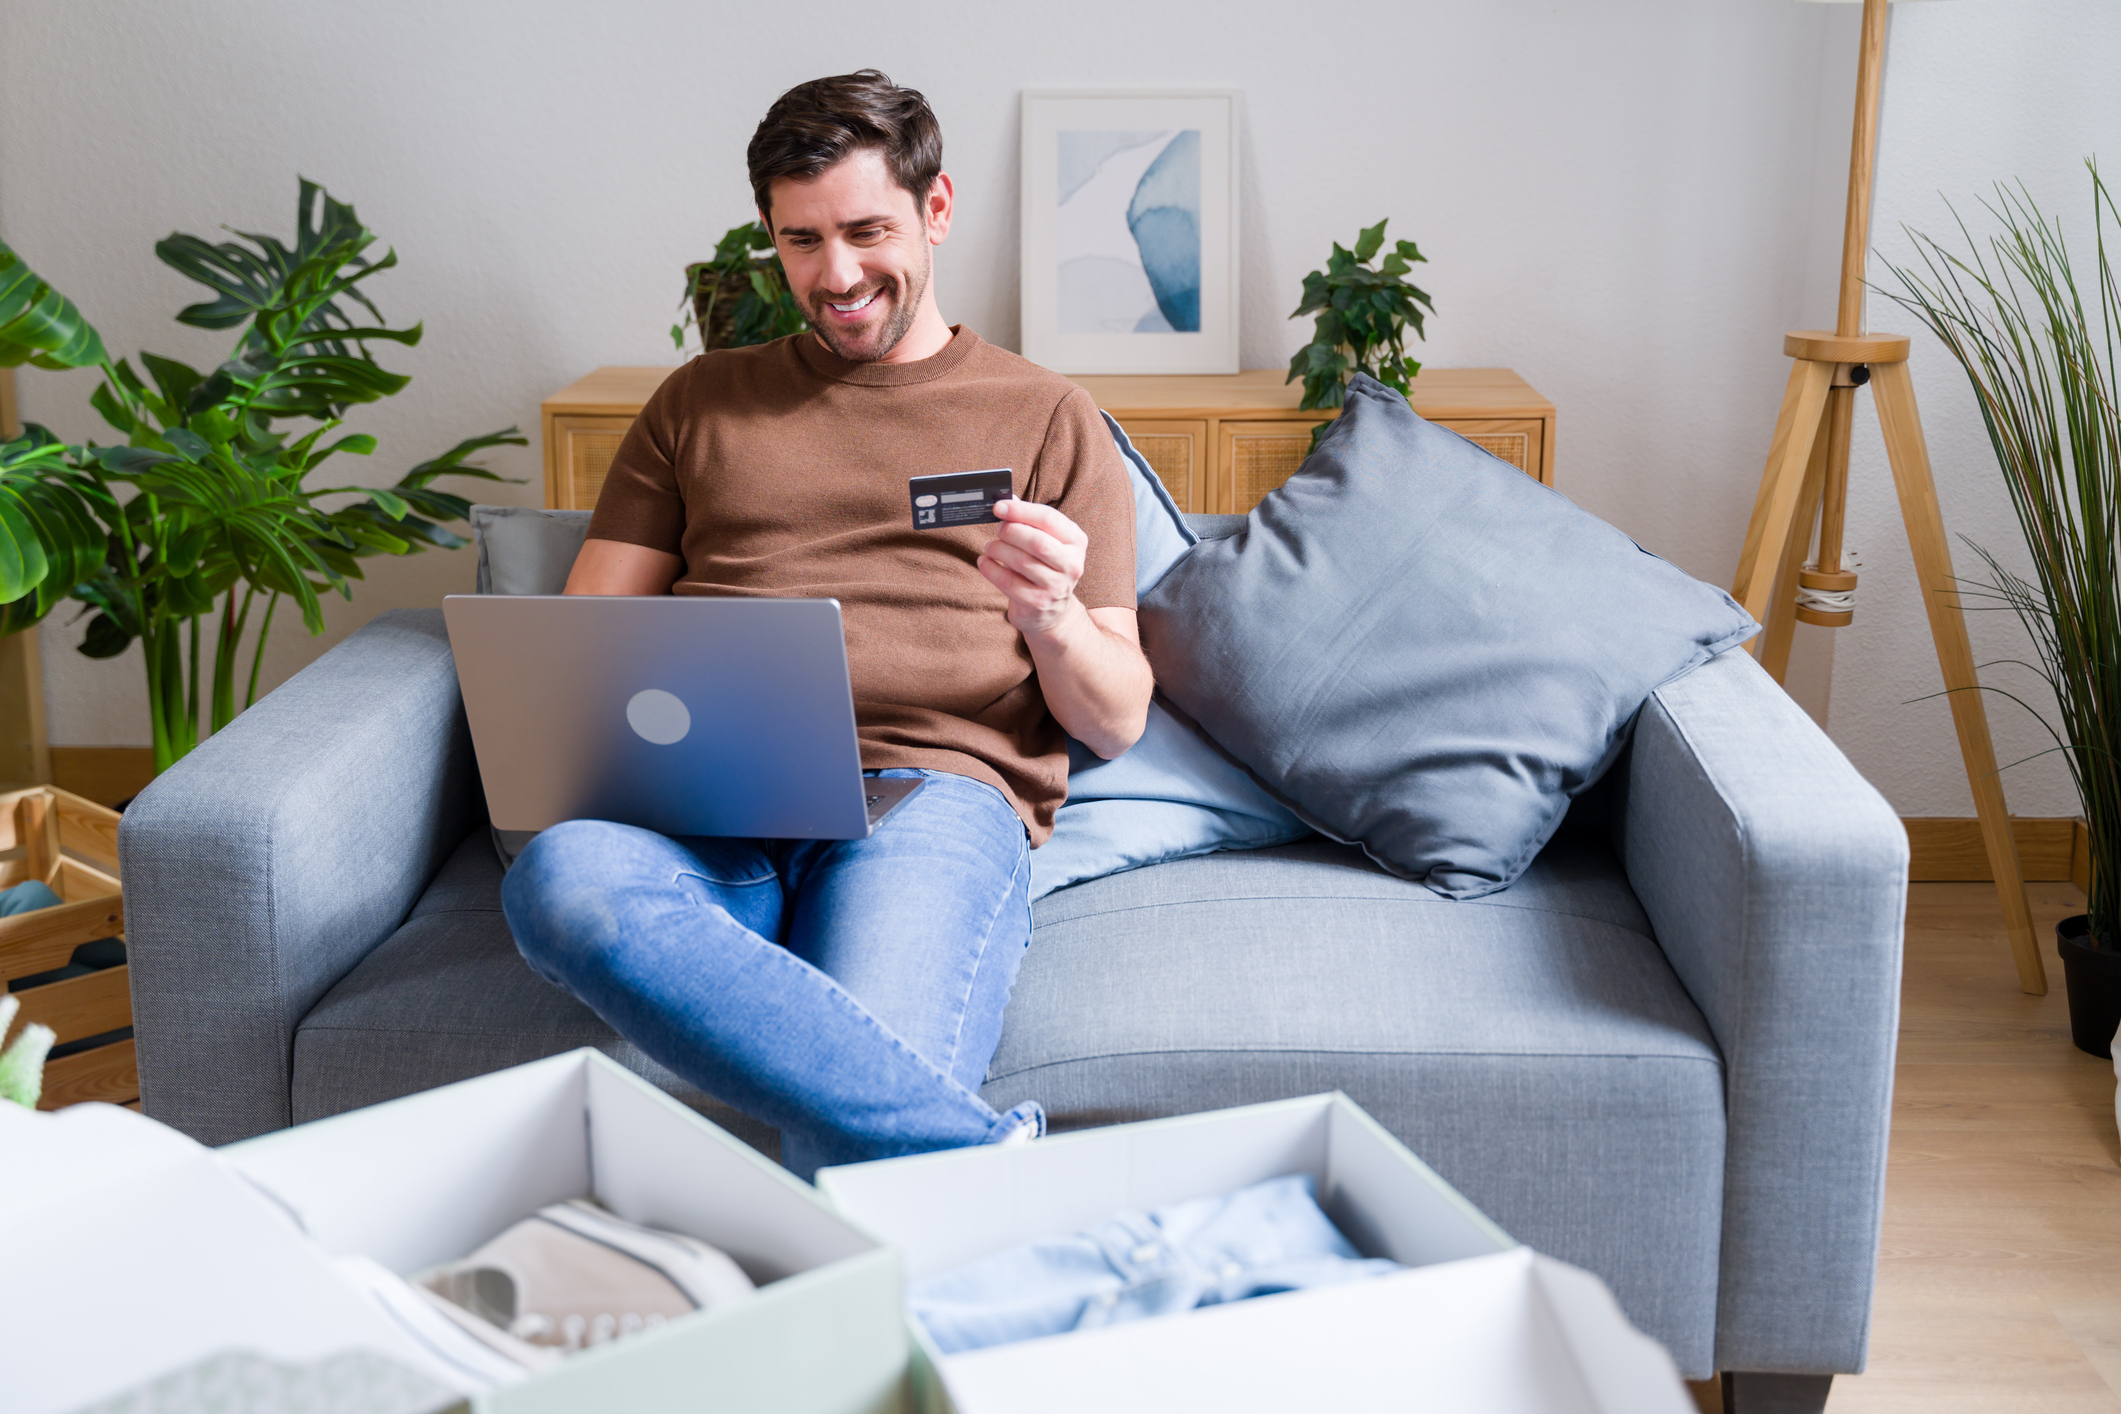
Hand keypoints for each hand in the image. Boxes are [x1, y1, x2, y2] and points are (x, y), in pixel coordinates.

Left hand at [977, 498, 1087, 638]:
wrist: (1051, 611)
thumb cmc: (1044, 567)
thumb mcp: (1044, 541)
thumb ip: (1028, 520)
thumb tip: (1006, 499)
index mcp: (1076, 541)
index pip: (1049, 519)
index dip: (1021, 511)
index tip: (999, 507)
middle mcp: (1072, 564)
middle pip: (1037, 542)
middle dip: (1010, 531)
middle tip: (997, 529)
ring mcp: (1057, 586)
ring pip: (1022, 562)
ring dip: (999, 549)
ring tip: (990, 547)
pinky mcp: (1038, 603)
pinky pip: (1008, 582)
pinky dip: (991, 569)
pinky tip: (984, 562)